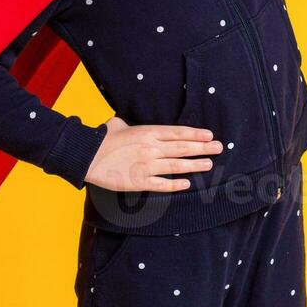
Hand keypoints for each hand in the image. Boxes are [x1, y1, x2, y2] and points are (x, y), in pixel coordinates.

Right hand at [83, 116, 222, 191]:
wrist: (87, 156)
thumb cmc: (102, 139)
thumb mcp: (117, 124)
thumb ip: (128, 124)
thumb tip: (126, 122)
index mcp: (147, 132)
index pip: (177, 132)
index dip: (195, 134)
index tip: (209, 135)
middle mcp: (150, 147)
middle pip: (182, 147)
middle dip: (203, 148)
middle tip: (218, 148)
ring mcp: (146, 165)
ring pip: (176, 165)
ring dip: (194, 165)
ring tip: (209, 164)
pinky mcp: (139, 181)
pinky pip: (161, 184)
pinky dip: (175, 184)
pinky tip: (187, 184)